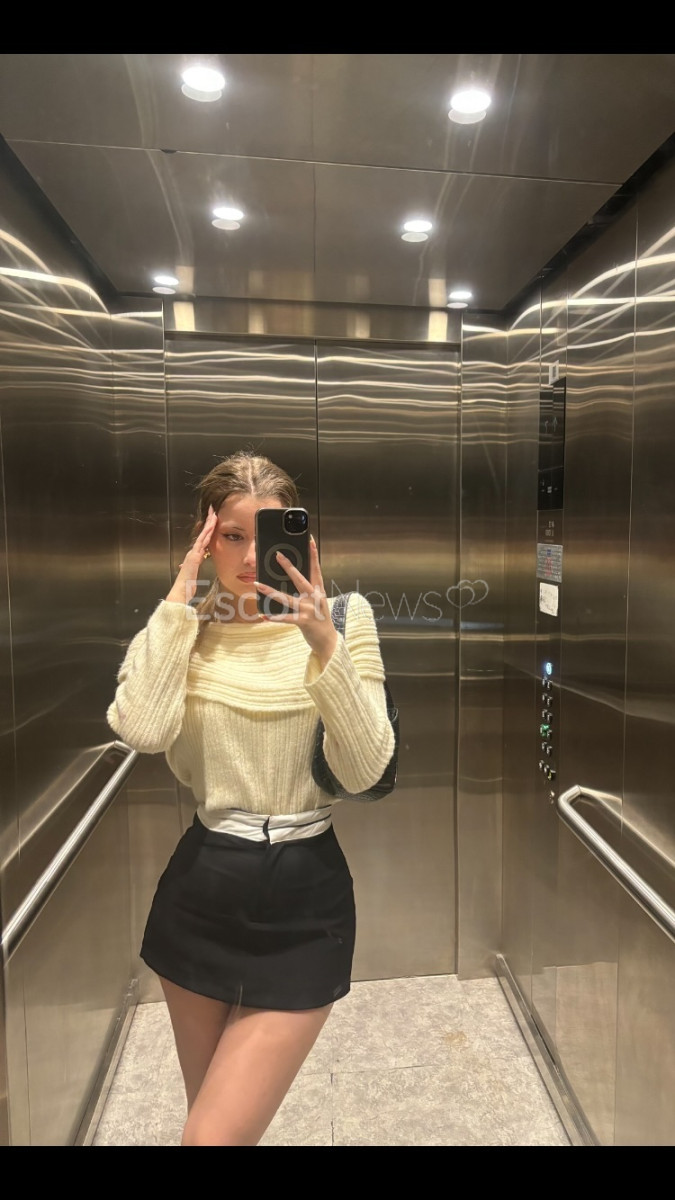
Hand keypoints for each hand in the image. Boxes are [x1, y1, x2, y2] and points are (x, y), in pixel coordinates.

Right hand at [166, 505, 217, 605]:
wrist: (180, 591)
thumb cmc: (186, 586)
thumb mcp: (191, 576)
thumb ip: (191, 571)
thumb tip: (185, 569)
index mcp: (194, 557)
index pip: (203, 540)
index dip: (207, 530)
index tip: (212, 522)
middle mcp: (193, 553)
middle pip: (203, 534)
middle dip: (208, 522)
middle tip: (213, 511)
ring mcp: (194, 553)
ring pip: (203, 535)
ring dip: (209, 524)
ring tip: (214, 514)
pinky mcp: (194, 556)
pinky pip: (202, 542)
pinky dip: (207, 533)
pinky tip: (211, 526)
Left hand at [254, 535, 337, 666]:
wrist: (329, 641)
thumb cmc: (319, 620)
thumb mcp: (315, 602)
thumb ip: (306, 591)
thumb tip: (290, 580)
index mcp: (318, 591)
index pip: (315, 569)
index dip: (313, 554)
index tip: (309, 540)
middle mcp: (315, 598)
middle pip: (300, 579)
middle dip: (288, 566)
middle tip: (278, 555)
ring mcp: (310, 610)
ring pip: (287, 598)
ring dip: (271, 591)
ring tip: (257, 583)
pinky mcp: (304, 622)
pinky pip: (286, 618)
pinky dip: (274, 617)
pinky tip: (263, 615)